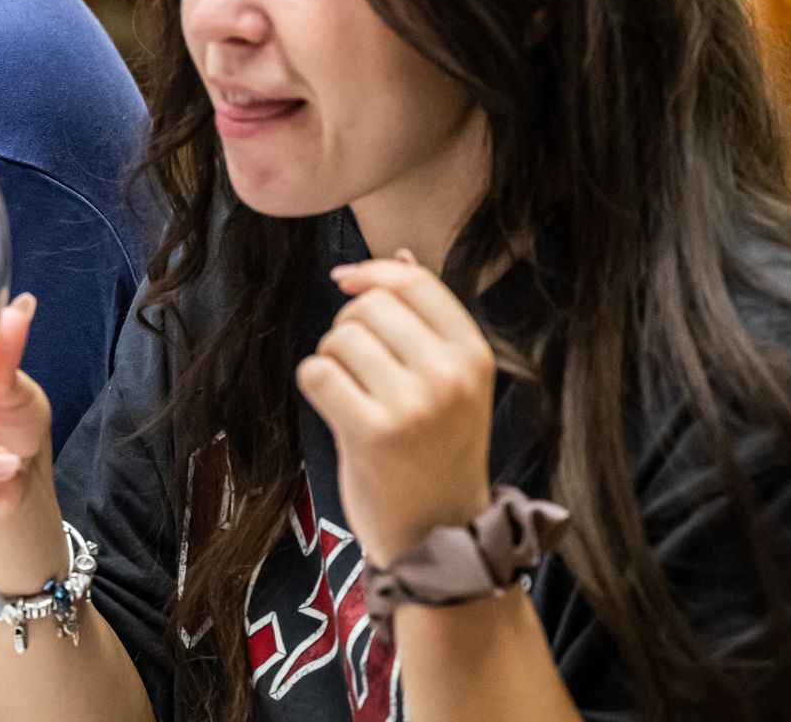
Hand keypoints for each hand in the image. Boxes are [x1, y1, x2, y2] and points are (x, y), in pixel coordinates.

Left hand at [296, 252, 495, 567]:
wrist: (439, 536)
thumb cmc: (437, 452)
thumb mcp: (454, 384)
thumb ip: (428, 322)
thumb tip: (398, 253)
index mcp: (474, 355)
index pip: (415, 280)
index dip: (372, 272)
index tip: (346, 281)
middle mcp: (450, 375)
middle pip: (369, 304)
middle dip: (349, 325)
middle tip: (359, 367)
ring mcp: (413, 404)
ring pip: (339, 337)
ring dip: (331, 359)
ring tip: (353, 394)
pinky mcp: (373, 432)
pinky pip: (317, 372)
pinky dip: (315, 385)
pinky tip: (336, 410)